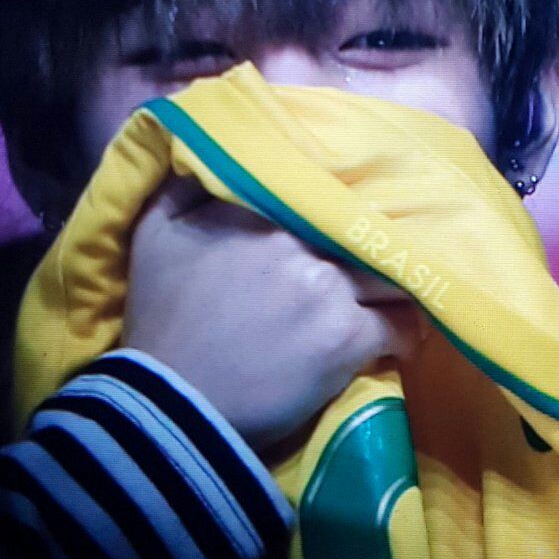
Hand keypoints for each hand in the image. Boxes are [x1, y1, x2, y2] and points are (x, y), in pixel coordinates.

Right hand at [122, 175, 418, 452]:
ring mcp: (327, 287)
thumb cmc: (160, 321)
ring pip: (388, 275)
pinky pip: (400, 326)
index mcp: (256, 209)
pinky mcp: (346, 336)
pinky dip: (404, 335)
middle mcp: (298, 240)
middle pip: (362, 233)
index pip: (322, 193)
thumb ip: (189, 184)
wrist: (172, 404)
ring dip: (392, 291)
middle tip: (376, 268)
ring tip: (390, 304)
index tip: (342, 228)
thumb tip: (217, 155)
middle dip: (370, 250)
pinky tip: (398, 344)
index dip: (337, 212)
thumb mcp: (154, 233)